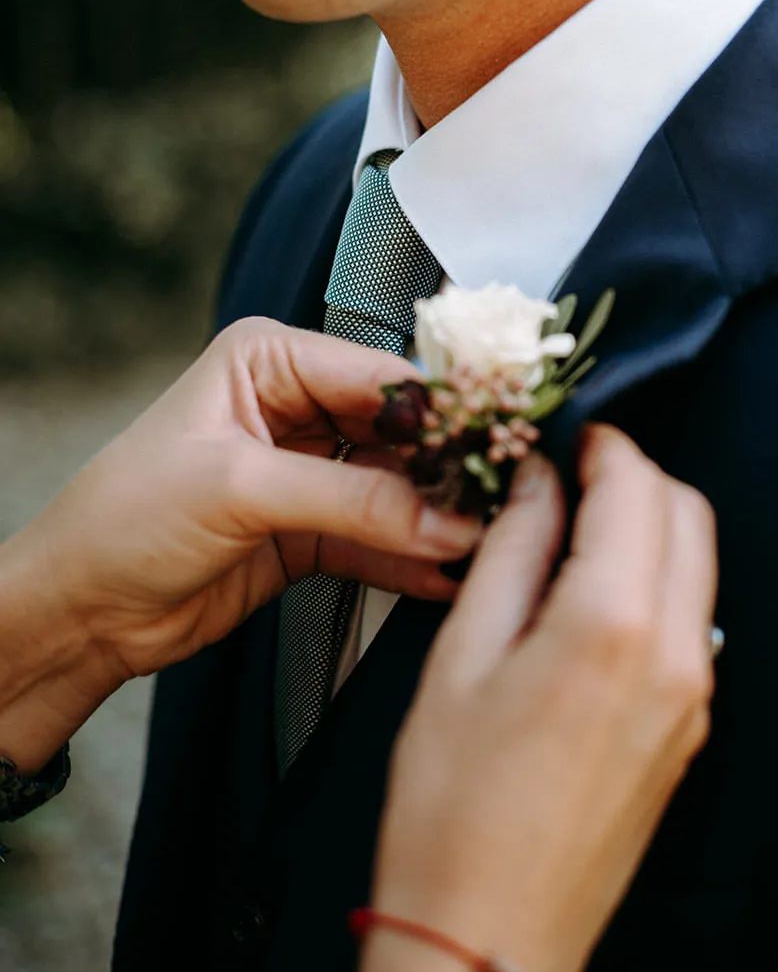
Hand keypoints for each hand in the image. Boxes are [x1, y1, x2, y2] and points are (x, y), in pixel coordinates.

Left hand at [0, 318, 478, 769]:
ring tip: (492, 543)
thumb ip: (352, 499)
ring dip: (438, 518)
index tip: (499, 447)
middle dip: (447, 470)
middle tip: (505, 502)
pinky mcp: (311, 531)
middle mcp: (295, 405)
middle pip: (399, 431)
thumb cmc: (125, 519)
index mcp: (270, 360)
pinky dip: (413, 560)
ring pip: (396, 487)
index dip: (441, 414)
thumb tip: (447, 516)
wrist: (78, 611)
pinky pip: (380, 540)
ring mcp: (307, 470)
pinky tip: (451, 576)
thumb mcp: (240, 490)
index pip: (380, 377)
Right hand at [358, 427, 716, 971]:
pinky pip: (690, 621)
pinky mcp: (688, 729)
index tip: (565, 439)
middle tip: (566, 479)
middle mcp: (676, 653)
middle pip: (685, 512)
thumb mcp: (462, 656)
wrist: (489, 936)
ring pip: (695, 564)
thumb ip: (511, 551)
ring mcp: (693, 696)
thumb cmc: (455, 811)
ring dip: (646, 527)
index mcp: (613, 624)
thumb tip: (535, 486)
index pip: (636, 484)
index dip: (601, 444)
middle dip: (633, 477)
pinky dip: (651, 583)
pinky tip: (584, 601)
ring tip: (566, 539)